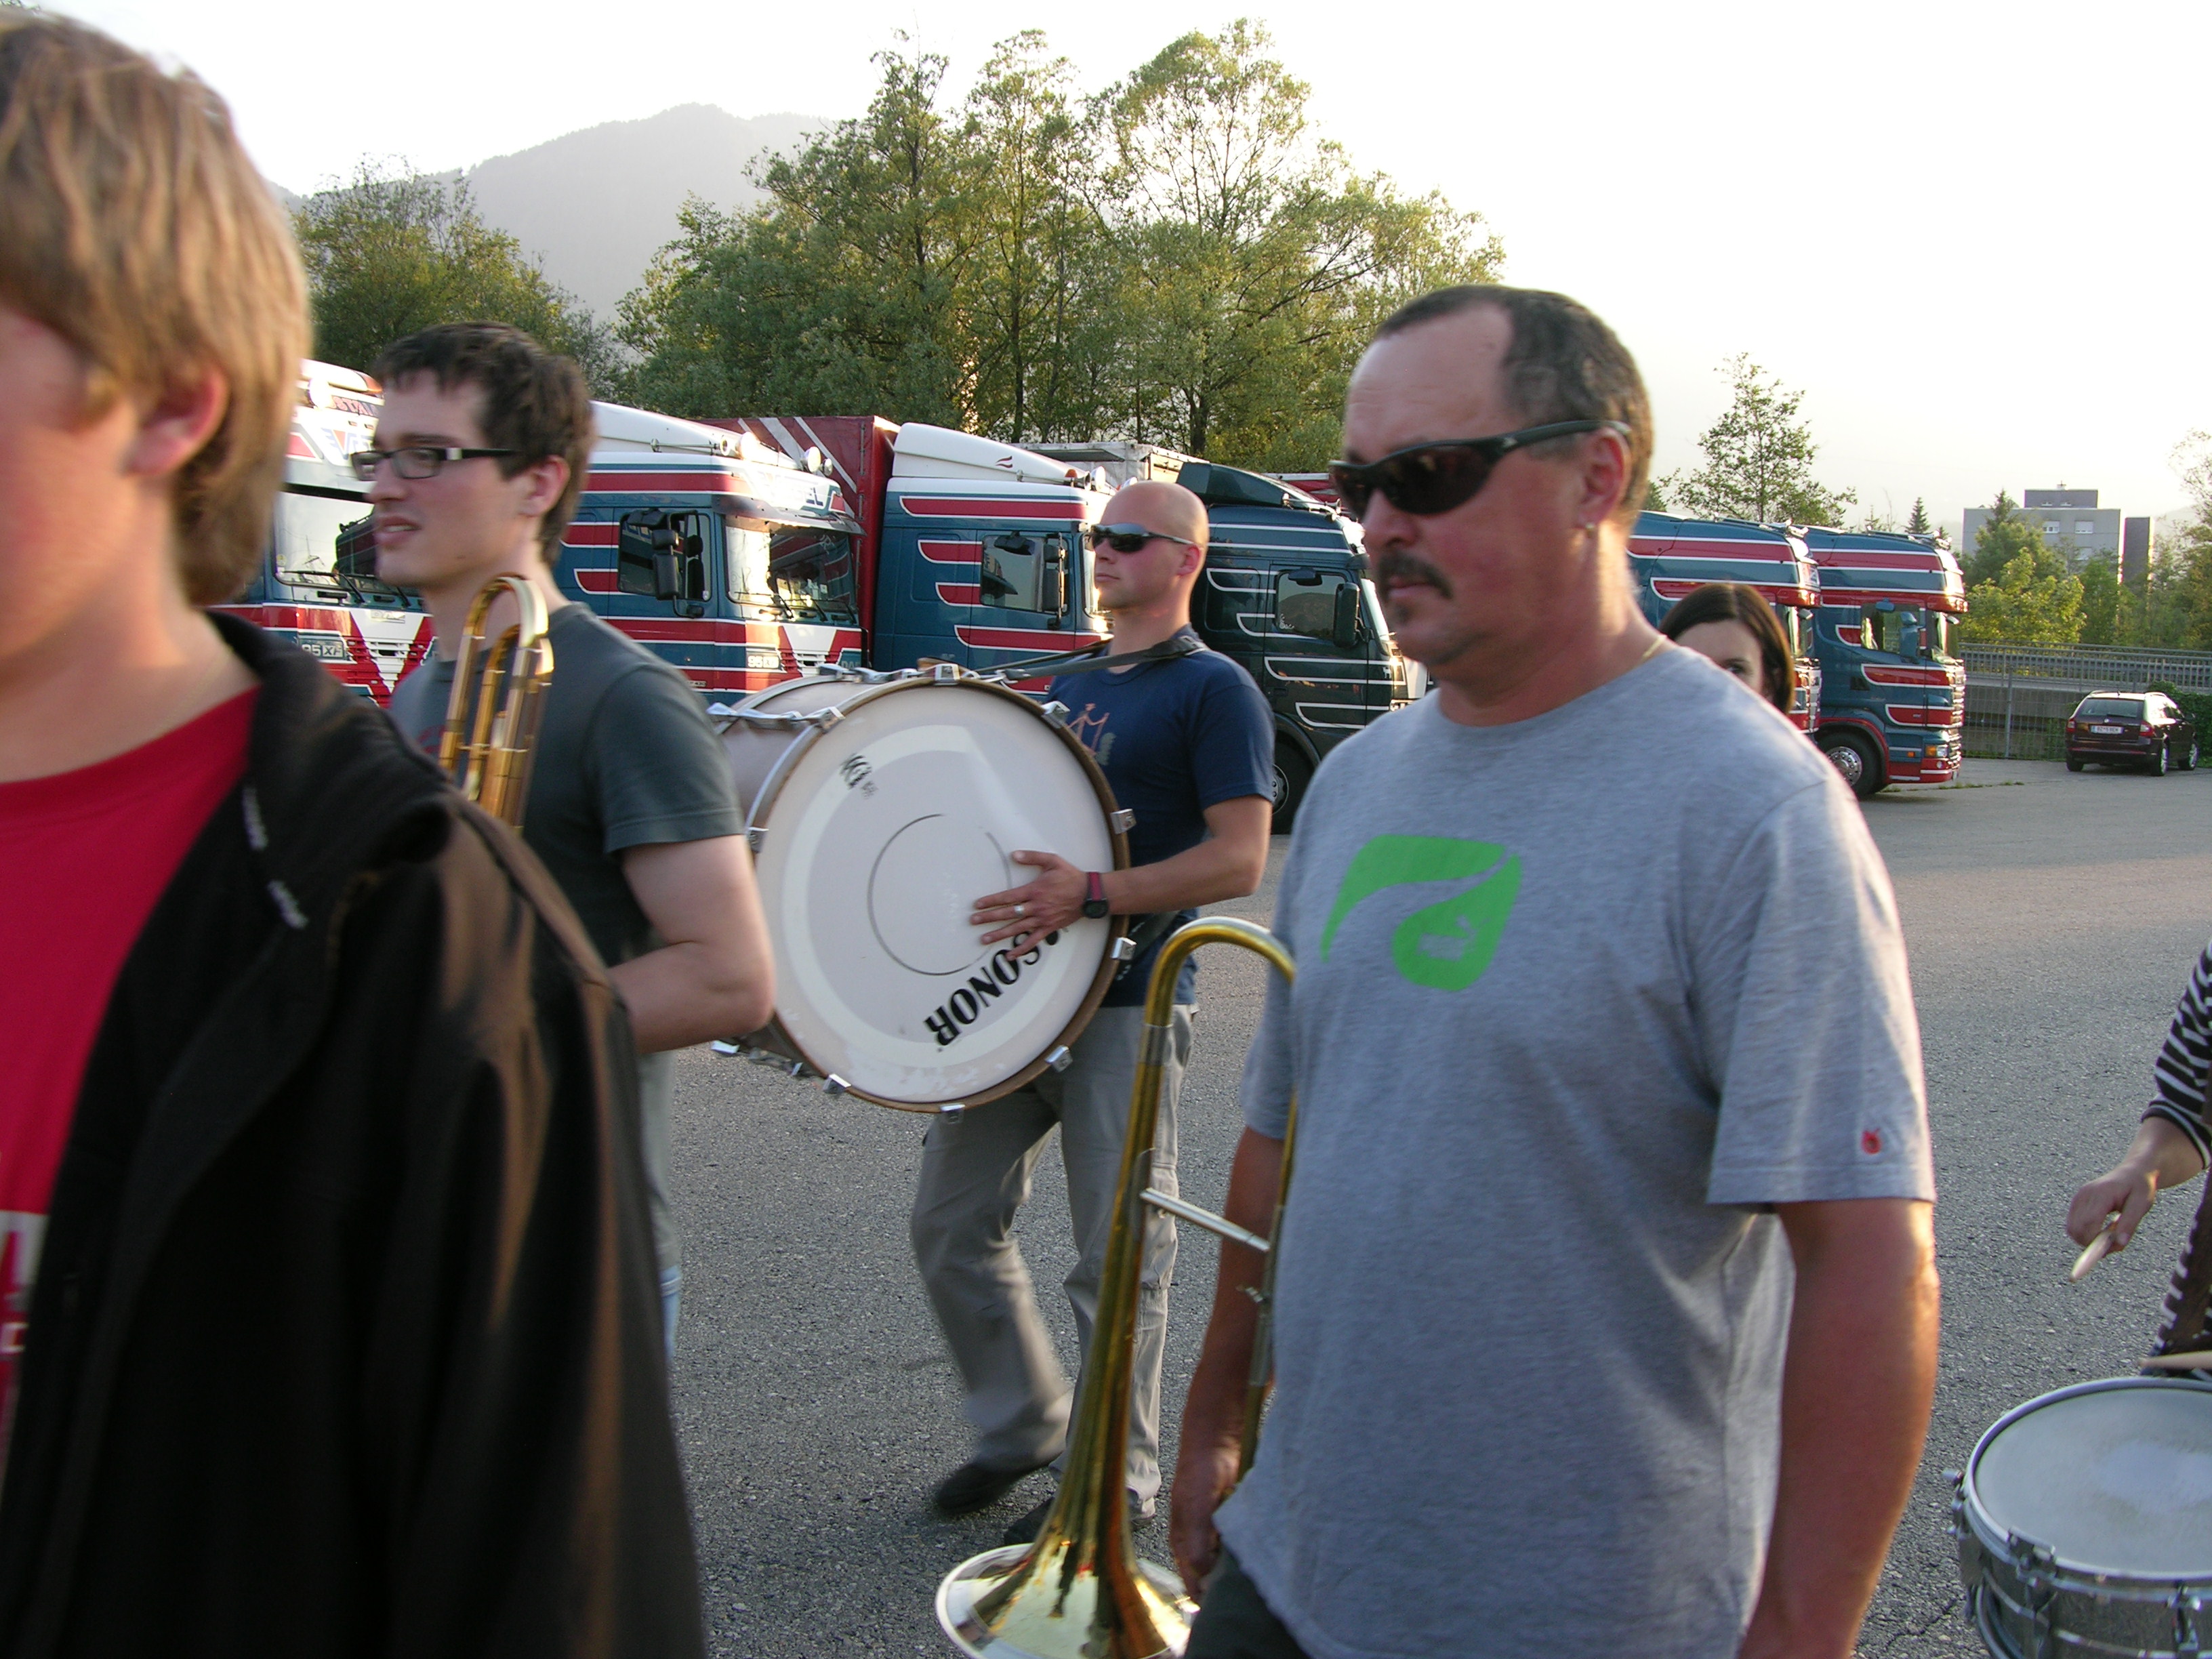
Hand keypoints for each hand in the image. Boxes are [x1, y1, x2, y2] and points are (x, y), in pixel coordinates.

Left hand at [972, 850, 1086, 946]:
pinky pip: (1032, 941)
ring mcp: (1041, 919)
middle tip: (973, 921)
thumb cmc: (1070, 877)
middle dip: (989, 917)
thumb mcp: (1052, 861)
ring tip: (984, 939)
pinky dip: (1021, 949)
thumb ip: (1032, 857)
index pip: (1007, 897)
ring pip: (1016, 929)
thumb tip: (1014, 855)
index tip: (978, 905)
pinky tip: (1010, 955)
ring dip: (999, 934)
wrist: (1089, 894)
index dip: (991, 901)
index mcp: (1034, 891)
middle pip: (1008, 913)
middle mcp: (1035, 907)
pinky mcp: (1048, 928)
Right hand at [1169, 1434, 1241, 1600]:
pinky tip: (1258, 1554)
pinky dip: (1248, 1552)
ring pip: (1227, 1565)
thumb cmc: (1200, 1474)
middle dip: (1224, 1587)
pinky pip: (1240, 1547)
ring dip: (1238, 1570)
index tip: (1224, 1608)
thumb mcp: (1195, 1512)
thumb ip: (1195, 1547)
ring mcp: (1217, 1534)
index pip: (1192, 1584)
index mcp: (1182, 1544)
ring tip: (1252, 1576)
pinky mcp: (1234, 1524)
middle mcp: (1198, 1543)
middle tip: (1244, 1595)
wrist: (1218, 1441)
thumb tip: (1202, 1580)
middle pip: (1211, 1578)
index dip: (1205, 1599)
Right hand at [2068, 1163, 2160, 1250]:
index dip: (2096, 1240)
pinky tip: (2102, 1231)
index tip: (2113, 1248)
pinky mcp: (2077, 1202)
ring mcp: (2078, 1198)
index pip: (2088, 1222)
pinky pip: (2073, 1225)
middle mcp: (2084, 1195)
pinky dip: (2085, 1234)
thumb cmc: (2139, 1187)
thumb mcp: (2142, 1205)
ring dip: (2087, 1240)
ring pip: (2072, 1229)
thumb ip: (2130, 1224)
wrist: (2133, 1172)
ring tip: (2109, 1236)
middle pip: (2076, 1228)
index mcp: (2101, 1193)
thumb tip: (2119, 1243)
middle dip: (2091, 1243)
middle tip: (2113, 1244)